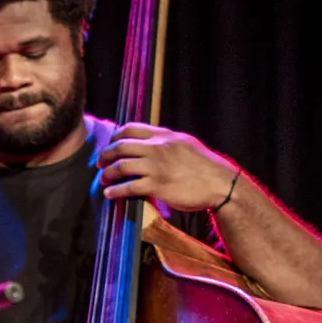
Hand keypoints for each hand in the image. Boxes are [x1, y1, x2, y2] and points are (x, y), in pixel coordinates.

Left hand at [98, 123, 236, 211]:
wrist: (222, 184)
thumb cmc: (204, 167)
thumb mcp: (186, 144)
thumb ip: (166, 142)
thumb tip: (149, 142)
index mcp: (165, 136)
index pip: (131, 128)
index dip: (116, 136)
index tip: (111, 144)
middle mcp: (159, 148)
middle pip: (121, 146)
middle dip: (106, 155)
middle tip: (100, 163)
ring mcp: (157, 167)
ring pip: (121, 166)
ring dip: (107, 173)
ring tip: (103, 179)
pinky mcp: (158, 186)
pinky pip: (129, 187)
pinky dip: (115, 190)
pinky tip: (110, 193)